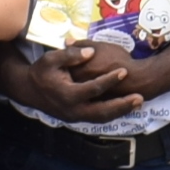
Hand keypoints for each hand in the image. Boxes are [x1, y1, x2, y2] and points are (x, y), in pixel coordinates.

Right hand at [7, 44, 145, 125]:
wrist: (28, 91)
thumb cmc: (41, 72)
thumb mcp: (51, 59)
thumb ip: (71, 54)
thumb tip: (90, 51)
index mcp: (67, 94)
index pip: (93, 88)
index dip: (110, 79)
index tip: (125, 71)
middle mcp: (73, 110)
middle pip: (103, 111)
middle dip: (122, 105)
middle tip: (140, 97)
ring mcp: (76, 117)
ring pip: (102, 118)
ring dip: (120, 111)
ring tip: (138, 103)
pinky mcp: (78, 118)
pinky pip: (98, 118)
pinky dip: (112, 113)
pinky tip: (125, 106)